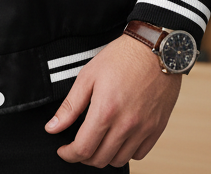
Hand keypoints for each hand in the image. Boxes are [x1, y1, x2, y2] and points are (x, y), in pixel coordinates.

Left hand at [45, 33, 180, 166]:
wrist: (155, 49)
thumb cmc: (122, 58)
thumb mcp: (88, 75)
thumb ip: (70, 106)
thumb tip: (53, 127)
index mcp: (106, 110)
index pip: (83, 149)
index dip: (69, 154)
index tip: (64, 150)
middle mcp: (126, 124)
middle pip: (100, 159)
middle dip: (84, 156)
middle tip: (79, 144)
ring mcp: (144, 129)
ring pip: (119, 160)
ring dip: (104, 156)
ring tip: (98, 141)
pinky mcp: (157, 129)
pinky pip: (139, 154)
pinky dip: (126, 152)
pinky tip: (119, 138)